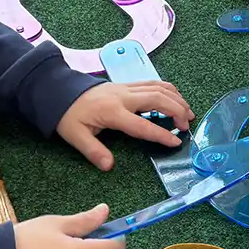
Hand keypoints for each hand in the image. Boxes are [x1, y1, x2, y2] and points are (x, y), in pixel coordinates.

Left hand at [55, 80, 191, 170]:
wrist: (60, 92)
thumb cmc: (69, 116)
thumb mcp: (76, 136)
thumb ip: (94, 151)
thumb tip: (108, 166)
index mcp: (112, 112)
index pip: (143, 125)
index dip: (161, 134)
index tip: (176, 142)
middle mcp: (124, 97)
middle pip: (158, 99)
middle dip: (177, 111)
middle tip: (187, 126)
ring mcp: (127, 87)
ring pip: (159, 88)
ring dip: (176, 99)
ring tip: (188, 112)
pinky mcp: (127, 84)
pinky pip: (153, 83)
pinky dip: (168, 90)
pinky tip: (175, 98)